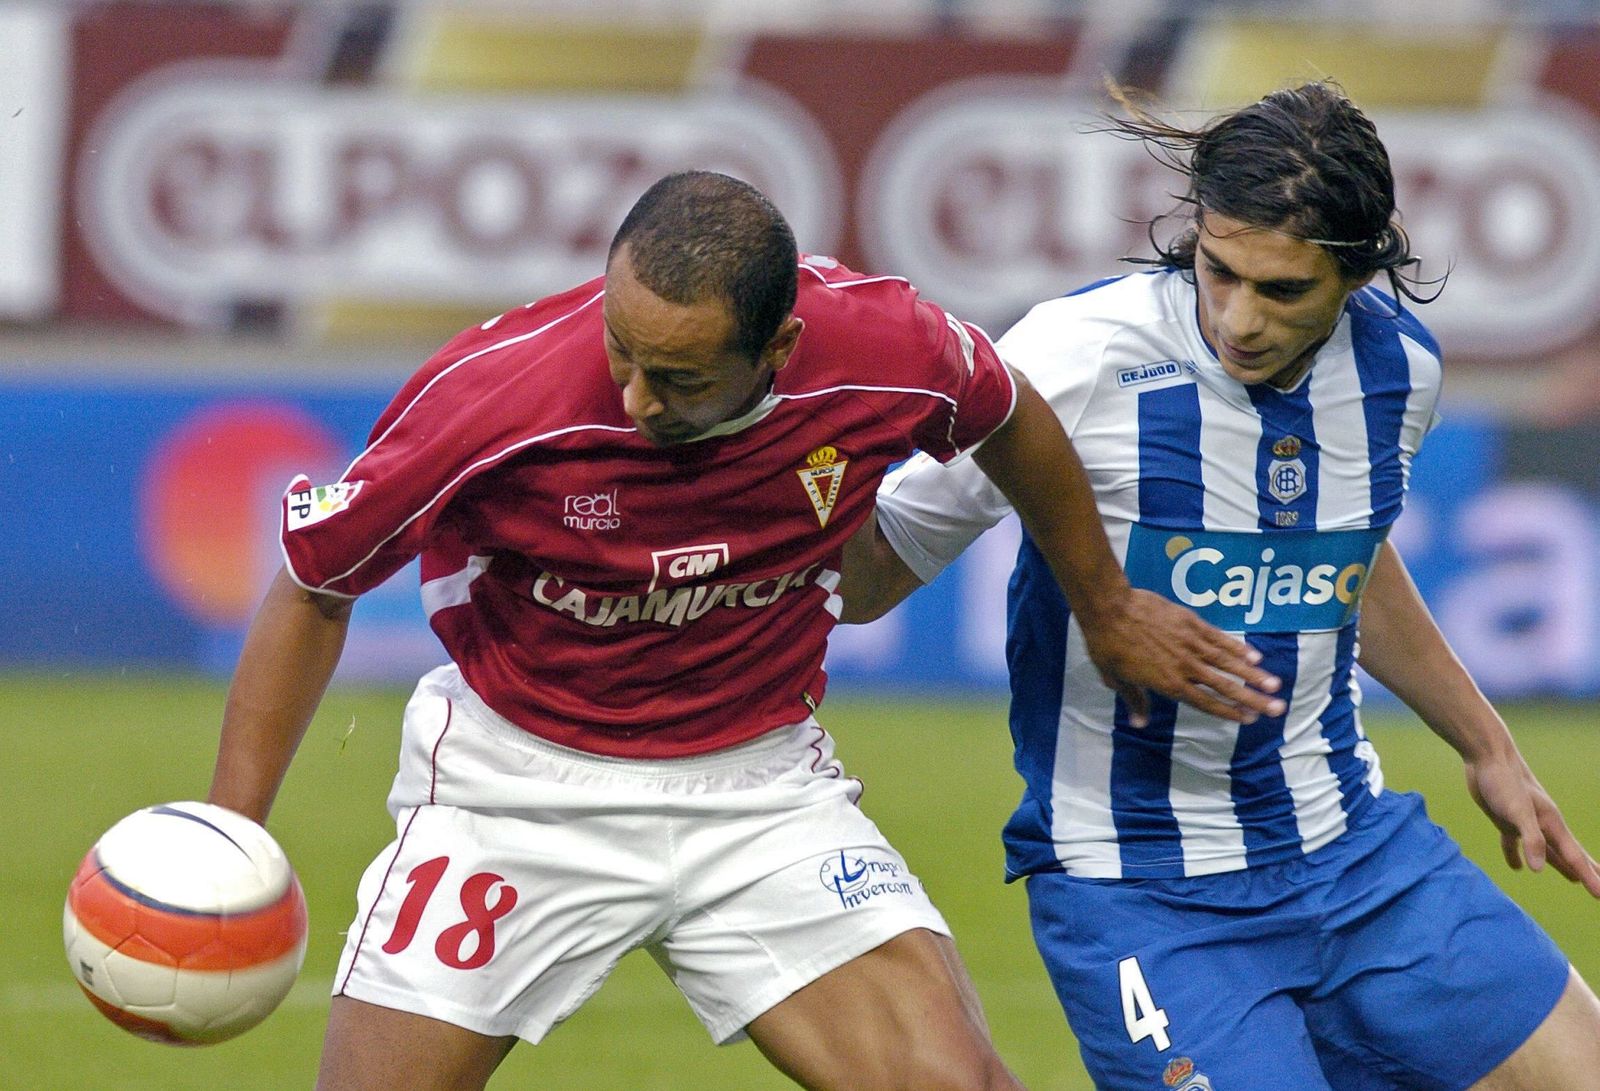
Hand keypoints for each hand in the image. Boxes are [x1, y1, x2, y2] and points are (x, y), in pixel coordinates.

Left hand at [1082, 589, 1284, 726]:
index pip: (1205, 702)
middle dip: (1253, 699)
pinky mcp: (1191, 623)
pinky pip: (1218, 638)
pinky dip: (1237, 647)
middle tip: (1278, 709)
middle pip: (1225, 686)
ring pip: (1228, 662)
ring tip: (1275, 685)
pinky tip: (1254, 656)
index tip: (1249, 720)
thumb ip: (1134, 701)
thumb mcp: (1116, 679)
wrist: (1110, 608)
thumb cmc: (1108, 646)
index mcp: (1168, 684)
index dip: (1228, 712)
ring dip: (1253, 675)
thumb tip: (1140, 723)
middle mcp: (1185, 667)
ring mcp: (1190, 643)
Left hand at [1465, 750, 1599, 898]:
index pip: (1574, 858)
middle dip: (1585, 872)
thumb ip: (1531, 839)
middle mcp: (1543, 824)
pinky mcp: (1505, 819)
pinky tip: (1518, 868)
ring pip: (1547, 850)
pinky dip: (1516, 856)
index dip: (1589, 878)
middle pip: (1569, 854)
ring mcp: (1525, 822)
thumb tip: (1538, 869)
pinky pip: (1514, 843)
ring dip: (1560, 865)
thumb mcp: (1517, 812)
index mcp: (1552, 824)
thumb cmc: (1503, 781)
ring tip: (1573, 880)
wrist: (1486, 755)